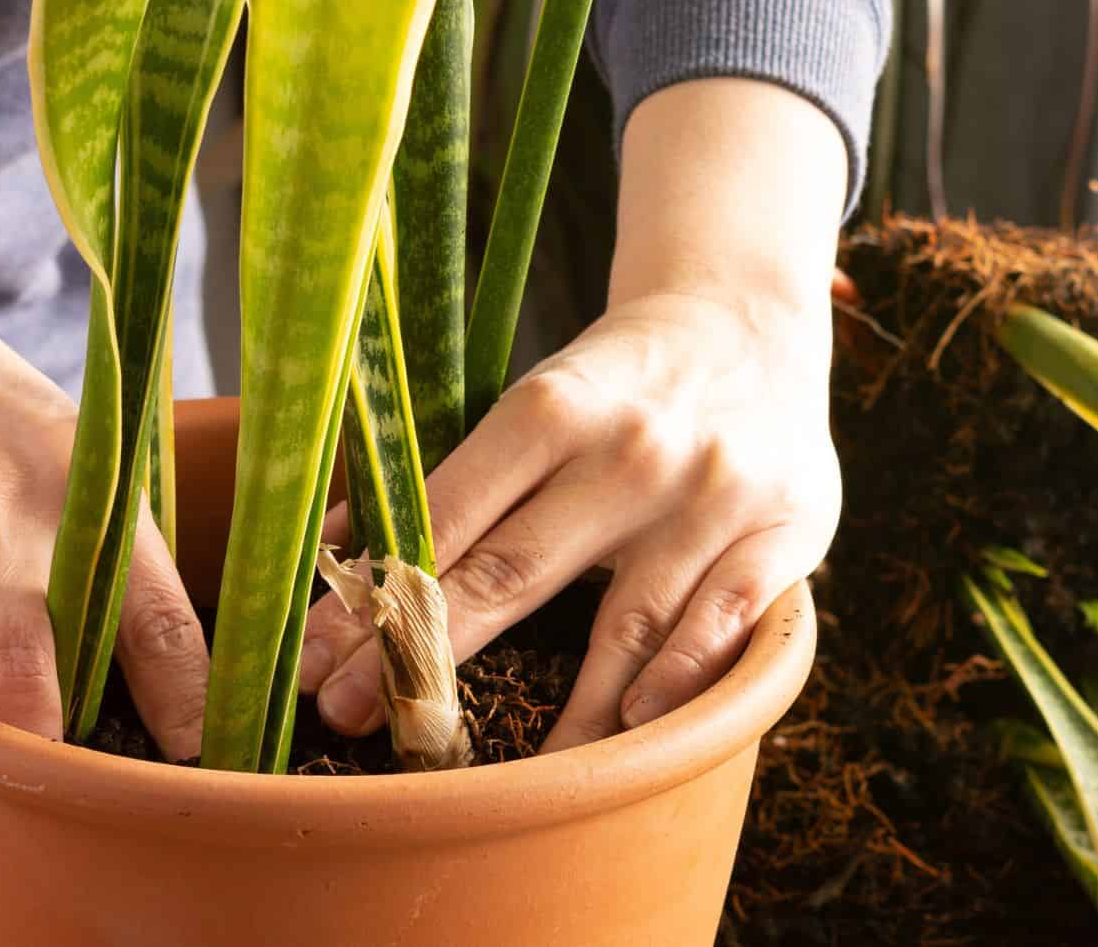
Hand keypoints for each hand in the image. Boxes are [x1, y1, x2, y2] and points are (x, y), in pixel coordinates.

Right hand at [0, 211, 208, 758]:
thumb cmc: (1, 420)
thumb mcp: (82, 465)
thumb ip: (113, 559)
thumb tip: (160, 679)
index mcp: (98, 498)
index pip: (159, 619)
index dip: (185, 700)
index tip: (199, 756)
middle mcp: (14, 514)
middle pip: (28, 674)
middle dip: (39, 741)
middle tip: (56, 769)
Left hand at [300, 77, 846, 750]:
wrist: (747, 319)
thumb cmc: (620, 379)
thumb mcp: (538, 399)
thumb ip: (459, 476)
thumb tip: (345, 546)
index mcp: (555, 408)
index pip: (449, 516)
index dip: (377, 595)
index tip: (313, 658)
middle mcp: (632, 451)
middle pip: (514, 572)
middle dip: (424, 657)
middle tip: (351, 720)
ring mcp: (713, 494)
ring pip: (624, 623)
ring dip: (558, 709)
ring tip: (497, 777)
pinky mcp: (784, 526)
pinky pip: (726, 619)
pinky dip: (680, 675)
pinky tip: (636, 724)